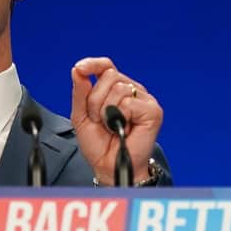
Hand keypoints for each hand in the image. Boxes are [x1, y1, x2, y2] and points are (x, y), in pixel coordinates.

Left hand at [70, 57, 162, 184]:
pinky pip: (129, 103)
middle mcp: (131, 90)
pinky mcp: (153, 111)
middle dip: (95, 100)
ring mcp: (143, 99)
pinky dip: (120, 118)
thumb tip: (78, 70)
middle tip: (99, 119)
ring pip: (118, 88)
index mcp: (114, 88)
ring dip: (106, 111)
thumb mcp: (81, 115)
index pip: (106, 65)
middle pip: (109, 75)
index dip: (93, 64)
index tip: (80, 68)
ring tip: (111, 126)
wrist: (108, 166)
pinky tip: (124, 129)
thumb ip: (80, 92)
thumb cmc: (98, 144)